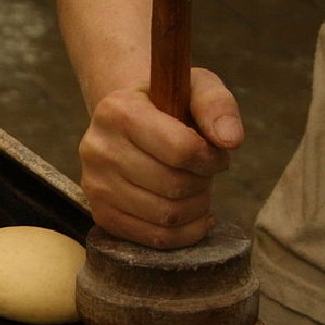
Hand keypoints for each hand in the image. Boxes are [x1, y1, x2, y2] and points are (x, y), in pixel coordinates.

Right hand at [78, 68, 243, 248]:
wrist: (128, 121)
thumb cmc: (168, 104)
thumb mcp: (196, 87)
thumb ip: (218, 105)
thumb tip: (231, 141)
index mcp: (117, 110)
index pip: (180, 149)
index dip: (211, 158)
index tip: (215, 153)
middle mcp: (97, 148)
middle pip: (173, 186)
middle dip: (203, 183)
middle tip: (205, 173)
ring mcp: (94, 184)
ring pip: (166, 216)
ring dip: (197, 207)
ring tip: (197, 190)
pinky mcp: (100, 212)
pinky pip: (153, 237)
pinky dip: (184, 233)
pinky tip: (193, 215)